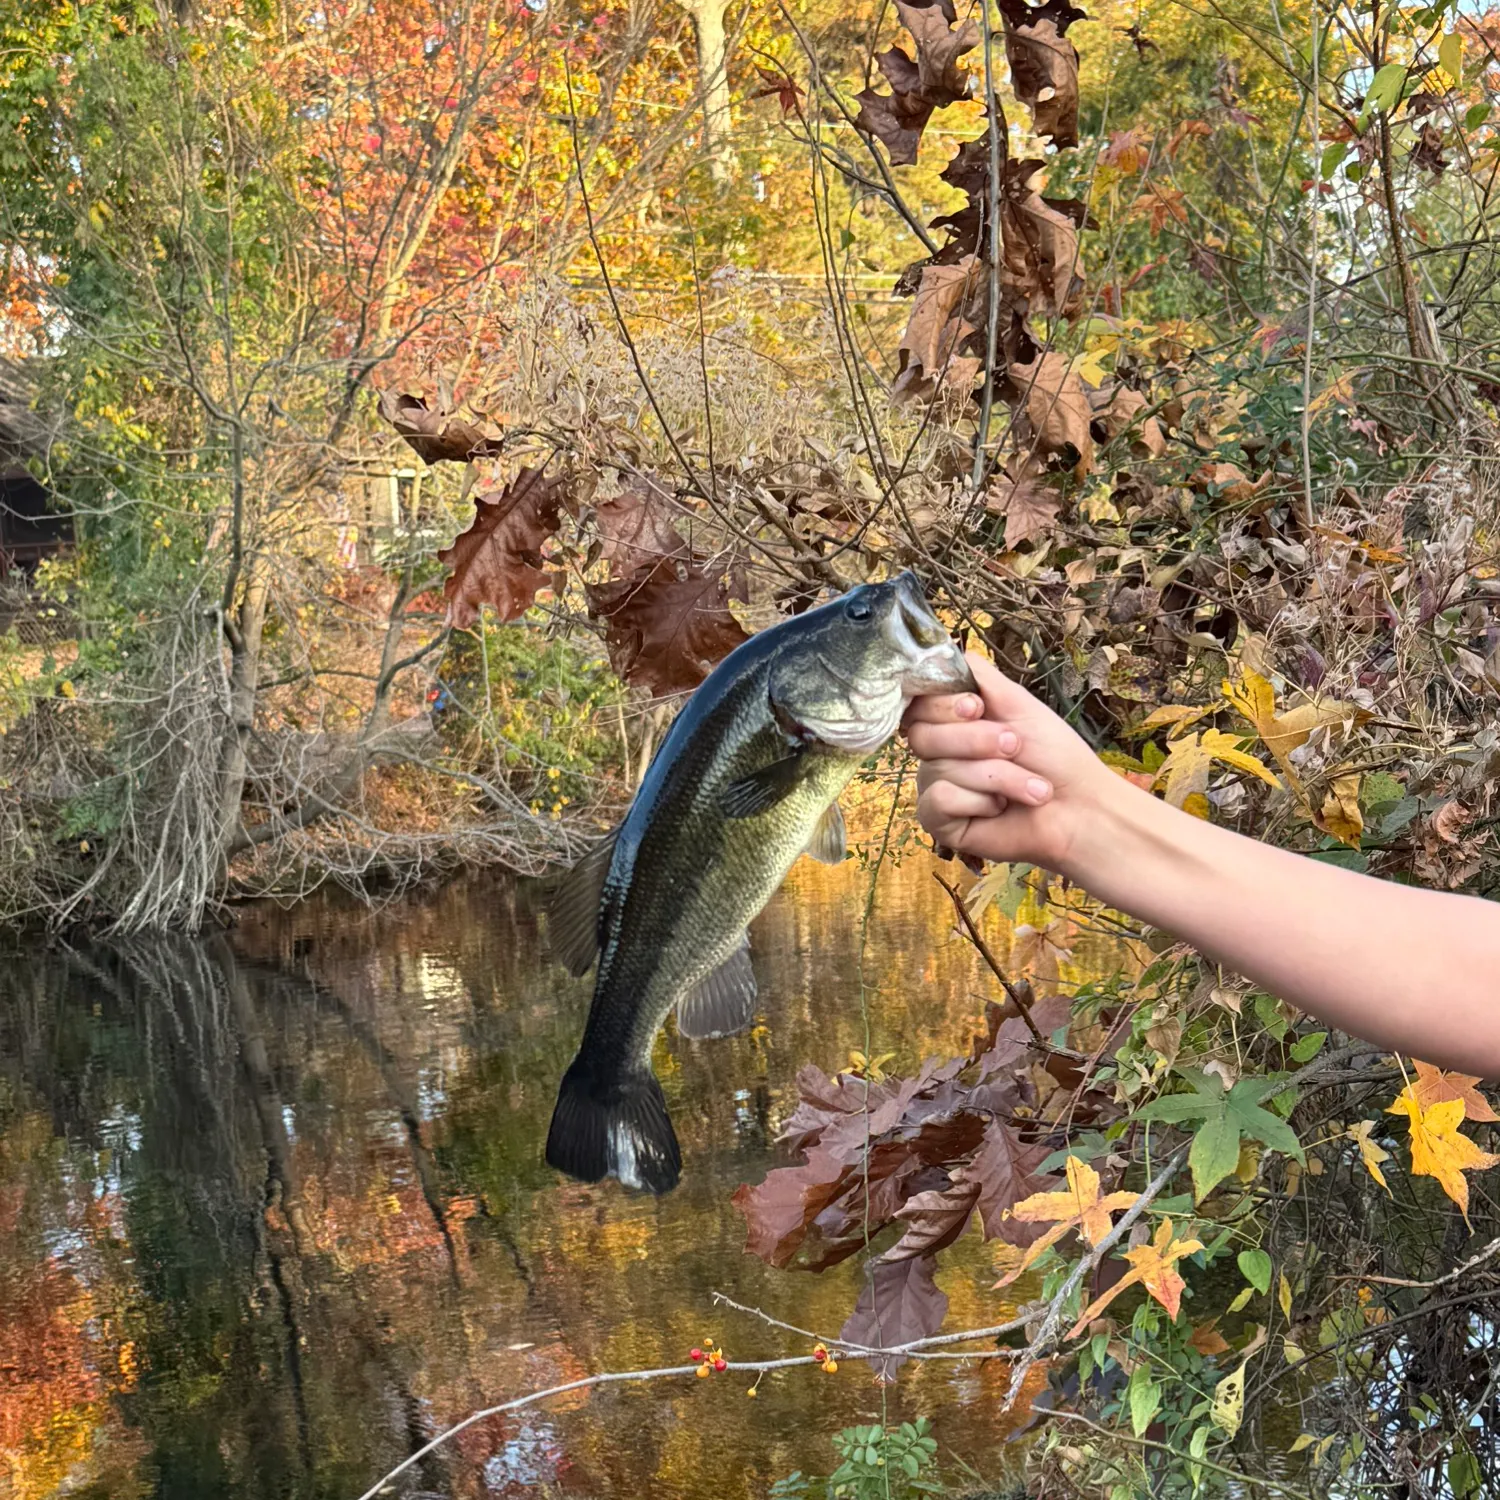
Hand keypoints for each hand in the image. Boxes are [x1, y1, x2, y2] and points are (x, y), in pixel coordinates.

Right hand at [902, 652, 1120, 872]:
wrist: (1079, 808)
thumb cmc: (1055, 756)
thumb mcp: (1016, 702)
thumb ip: (975, 674)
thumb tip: (941, 648)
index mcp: (953, 723)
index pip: (917, 705)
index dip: (942, 706)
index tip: (977, 707)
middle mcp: (939, 755)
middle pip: (922, 736)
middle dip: (977, 740)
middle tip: (1016, 746)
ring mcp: (936, 788)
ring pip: (938, 769)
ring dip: (996, 775)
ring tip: (1028, 786)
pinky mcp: (939, 822)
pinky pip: (941, 799)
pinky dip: (980, 801)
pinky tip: (1000, 809)